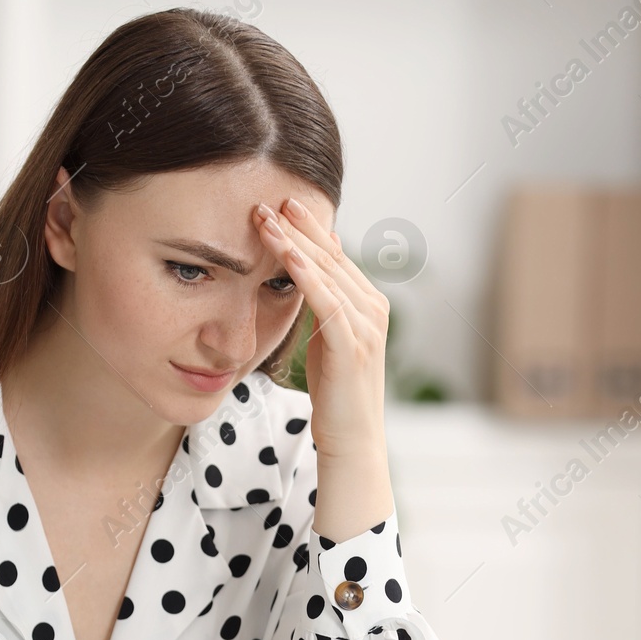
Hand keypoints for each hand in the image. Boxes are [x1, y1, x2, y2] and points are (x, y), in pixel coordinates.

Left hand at [253, 198, 389, 460]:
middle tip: (269, 201)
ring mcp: (367, 326)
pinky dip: (306, 276)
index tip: (280, 205)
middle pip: (331, 257)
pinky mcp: (353, 345)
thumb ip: (321, 305)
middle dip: (299, 227)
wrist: (352, 439)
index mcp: (368, 304)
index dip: (308, 229)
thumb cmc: (334, 391)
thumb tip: (304, 272)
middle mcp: (373, 308)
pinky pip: (327, 301)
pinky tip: (286, 256)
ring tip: (267, 220)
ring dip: (295, 244)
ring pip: (328, 273)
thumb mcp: (326, 338)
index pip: (335, 256)